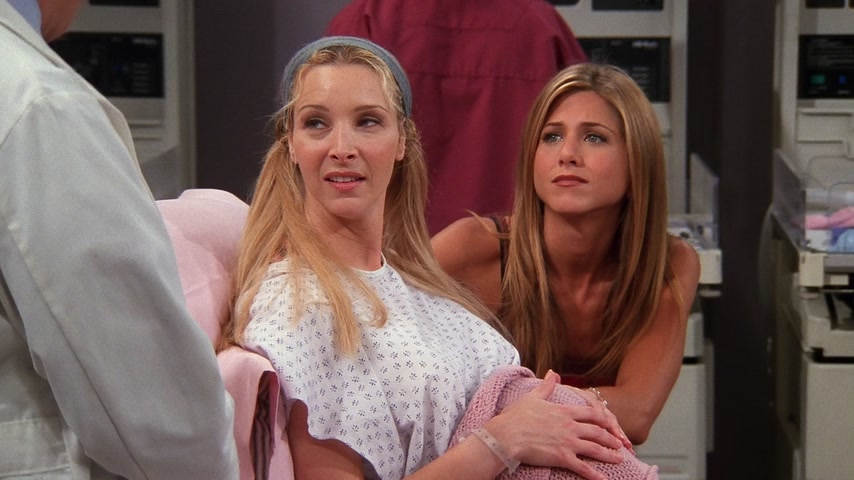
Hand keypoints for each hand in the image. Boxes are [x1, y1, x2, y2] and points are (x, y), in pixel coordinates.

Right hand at [483, 371, 624, 479]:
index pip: (590, 413)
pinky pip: (583, 467)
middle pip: (597, 431)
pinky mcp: (562, 457)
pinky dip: (595, 474)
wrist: (506, 436)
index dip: (602, 418)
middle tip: (619, 443)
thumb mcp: (533, 397)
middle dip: (610, 438)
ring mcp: (568, 442)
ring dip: (609, 455)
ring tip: (619, 459)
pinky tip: (603, 479)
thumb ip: (546, 385)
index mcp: (564, 411)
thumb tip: (552, 373)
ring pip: (595, 449)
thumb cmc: (516, 417)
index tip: (609, 422)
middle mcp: (570, 426)